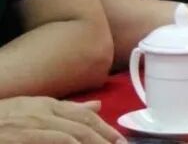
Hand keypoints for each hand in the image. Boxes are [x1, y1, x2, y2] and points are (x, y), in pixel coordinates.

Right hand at [0, 97, 123, 143]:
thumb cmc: (0, 119)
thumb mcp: (31, 110)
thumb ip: (65, 109)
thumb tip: (96, 106)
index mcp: (44, 104)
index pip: (83, 115)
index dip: (104, 127)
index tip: (118, 140)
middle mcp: (41, 111)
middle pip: (82, 124)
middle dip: (104, 137)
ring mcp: (31, 123)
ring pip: (72, 134)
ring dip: (93, 143)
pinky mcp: (22, 136)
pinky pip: (56, 140)